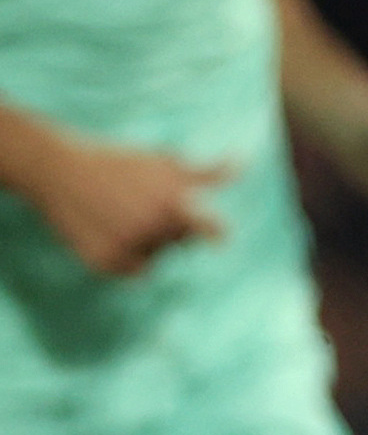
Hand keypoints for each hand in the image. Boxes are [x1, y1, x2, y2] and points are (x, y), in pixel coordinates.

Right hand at [16, 129, 229, 277]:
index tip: (218, 239)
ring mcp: (127, 247)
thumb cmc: (117, 164)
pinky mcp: (105, 262)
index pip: (207, 229)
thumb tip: (241, 163)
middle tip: (140, 206)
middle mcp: (152, 228)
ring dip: (147, 243)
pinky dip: (127, 258)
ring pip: (156, 258)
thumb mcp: (162, 162)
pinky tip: (109, 233)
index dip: (214, 233)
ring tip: (120, 216)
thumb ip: (205, 171)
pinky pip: (133, 272)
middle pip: (179, 243)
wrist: (58, 170)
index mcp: (171, 203)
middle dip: (169, 228)